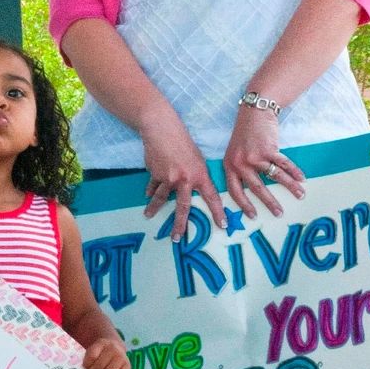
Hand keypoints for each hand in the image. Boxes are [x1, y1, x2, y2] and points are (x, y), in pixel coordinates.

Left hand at [79, 337, 130, 368]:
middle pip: (100, 365)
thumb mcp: (93, 350)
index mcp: (101, 343)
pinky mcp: (128, 365)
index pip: (92, 355)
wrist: (116, 346)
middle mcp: (113, 349)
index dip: (86, 364)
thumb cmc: (101, 352)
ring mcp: (121, 357)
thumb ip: (88, 359)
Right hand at [141, 115, 225, 238]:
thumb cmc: (182, 140)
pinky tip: (147, 196)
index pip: (212, 198)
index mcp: (200, 175)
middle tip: (177, 238)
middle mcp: (185, 180)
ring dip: (154, 209)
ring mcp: (168, 179)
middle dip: (179, 225)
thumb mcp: (197, 158)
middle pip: (182, 207)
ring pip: (160, 199)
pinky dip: (150, 191)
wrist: (161, 130)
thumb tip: (193, 187)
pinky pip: (153, 186)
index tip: (222, 225)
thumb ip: (196, 174)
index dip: (218, 213)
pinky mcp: (155, 174)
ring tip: (148, 216)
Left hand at [223, 107, 304, 219]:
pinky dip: (294, 172)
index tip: (253, 216)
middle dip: (270, 203)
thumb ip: (239, 170)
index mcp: (229, 166)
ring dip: (290, 187)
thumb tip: (252, 192)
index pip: (235, 191)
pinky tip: (302, 179)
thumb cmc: (245, 135)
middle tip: (279, 213)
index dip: (244, 205)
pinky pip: (284, 164)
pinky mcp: (268, 149)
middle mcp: (240, 164)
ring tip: (300, 195)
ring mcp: (255, 156)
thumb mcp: (234, 154)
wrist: (253, 113)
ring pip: (274, 177)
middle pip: (257, 188)